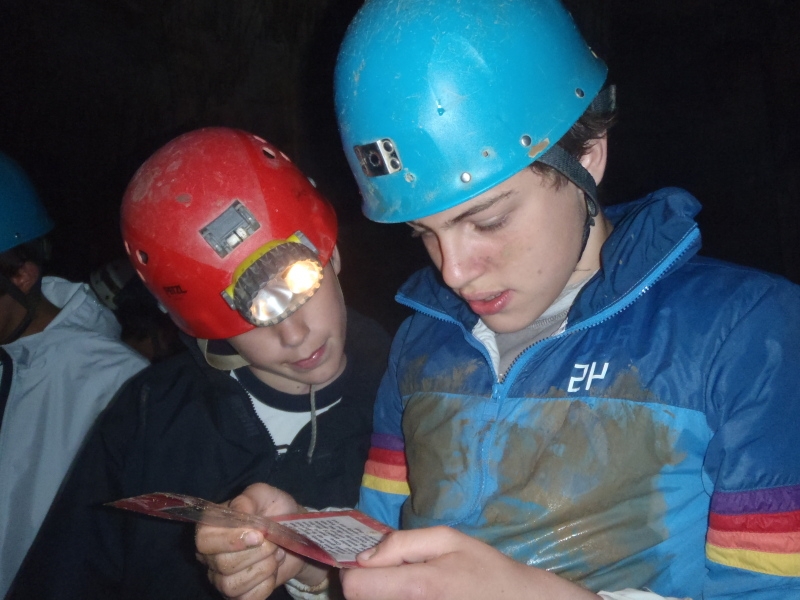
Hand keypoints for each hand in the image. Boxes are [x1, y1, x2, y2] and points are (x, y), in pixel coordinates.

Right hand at [195, 483, 328, 599]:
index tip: (258, 535)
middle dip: (256, 554)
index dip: (231, 540)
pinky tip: (273, 571)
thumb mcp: (266, 495)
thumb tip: (238, 510)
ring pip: (231, 585)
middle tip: (274, 543)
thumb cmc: (277, 511)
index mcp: (210, 527)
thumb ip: (249, 499)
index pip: (205, 540)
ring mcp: (220, 577)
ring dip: (263, 569)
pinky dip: (266, 585)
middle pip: (221, 564)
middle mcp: (210, 554)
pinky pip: (246, 598)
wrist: (296, 535)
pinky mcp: (237, 594)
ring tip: (276, 554)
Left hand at [340, 526, 598, 599]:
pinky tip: (414, 597)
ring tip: (403, 586)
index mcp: (418, 585)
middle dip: (367, 587)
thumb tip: (364, 557)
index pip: (355, 587)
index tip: (366, 566)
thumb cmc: (483, 568)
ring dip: (380, 597)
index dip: (353, 573)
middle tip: (388, 576)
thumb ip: (402, 543)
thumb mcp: (448, 539)